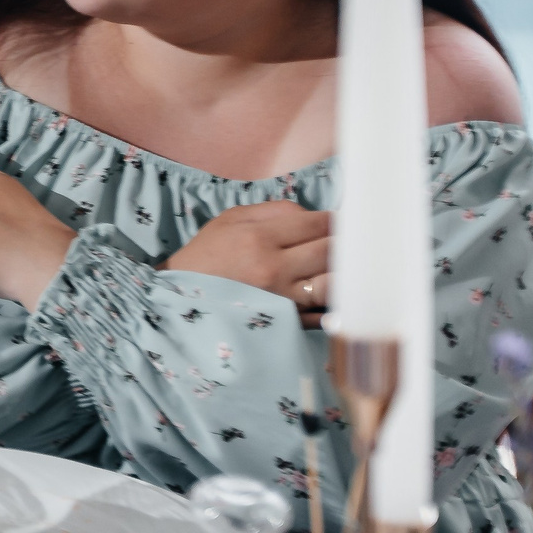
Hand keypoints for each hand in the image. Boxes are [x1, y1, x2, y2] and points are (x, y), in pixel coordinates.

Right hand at [164, 199, 331, 329]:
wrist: (180, 299)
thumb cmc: (208, 255)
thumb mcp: (231, 219)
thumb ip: (275, 210)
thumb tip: (314, 216)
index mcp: (260, 238)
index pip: (318, 224)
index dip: (337, 220)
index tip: (343, 222)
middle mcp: (274, 269)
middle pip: (332, 251)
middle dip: (347, 243)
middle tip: (352, 242)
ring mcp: (282, 299)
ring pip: (335, 283)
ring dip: (345, 273)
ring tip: (347, 267)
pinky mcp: (287, 322)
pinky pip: (326, 312)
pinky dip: (336, 302)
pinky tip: (336, 293)